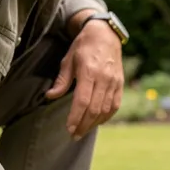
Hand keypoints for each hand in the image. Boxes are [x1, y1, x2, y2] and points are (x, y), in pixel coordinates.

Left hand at [45, 19, 124, 139]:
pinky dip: (106, 117)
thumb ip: (61, 80)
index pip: (82, 101)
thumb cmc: (83, 47)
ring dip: (94, 123)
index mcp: (89, 71)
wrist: (105, 34)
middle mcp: (104, 78)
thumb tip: (50, 96)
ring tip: (83, 131)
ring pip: (105, 110)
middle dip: (83, 125)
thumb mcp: (68, 60)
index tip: (69, 128)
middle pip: (94, 109)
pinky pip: (114, 105)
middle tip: (74, 135)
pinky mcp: (120, 84)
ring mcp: (114, 82)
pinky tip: (97, 122)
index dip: (75, 117)